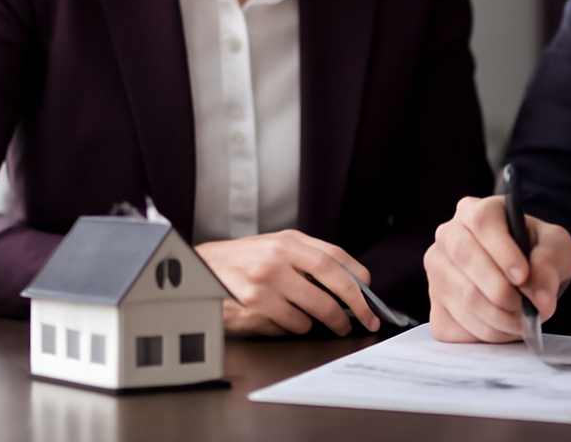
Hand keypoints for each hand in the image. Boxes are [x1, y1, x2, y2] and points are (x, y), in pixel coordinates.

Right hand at [195, 229, 380, 336]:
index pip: (335, 260)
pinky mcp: (251, 313)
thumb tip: (352, 280)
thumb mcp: (280, 243)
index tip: (369, 297)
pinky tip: (276, 315)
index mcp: (288, 242)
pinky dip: (288, 327)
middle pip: (328, 294)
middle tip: (359, 321)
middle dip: (350, 312)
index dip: (358, 281)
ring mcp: (263, 290)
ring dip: (313, 322)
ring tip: (303, 312)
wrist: (201, 269)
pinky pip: (285, 329)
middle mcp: (276, 263)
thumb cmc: (247, 256)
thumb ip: (313, 256)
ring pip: (308, 319)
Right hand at [425, 195, 570, 342]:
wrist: (524, 276)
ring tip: (524, 319)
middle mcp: (448, 236)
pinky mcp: (436, 307)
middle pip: (465, 258)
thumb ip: (550, 262)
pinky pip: (459, 326)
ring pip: (464, 297)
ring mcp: (438, 272)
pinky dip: (489, 333)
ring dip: (501, 317)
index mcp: (475, 210)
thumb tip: (541, 299)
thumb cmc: (537, 252)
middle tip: (528, 307)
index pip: (482, 222)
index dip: (502, 250)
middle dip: (502, 290)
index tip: (523, 275)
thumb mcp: (556, 246)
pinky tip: (505, 326)